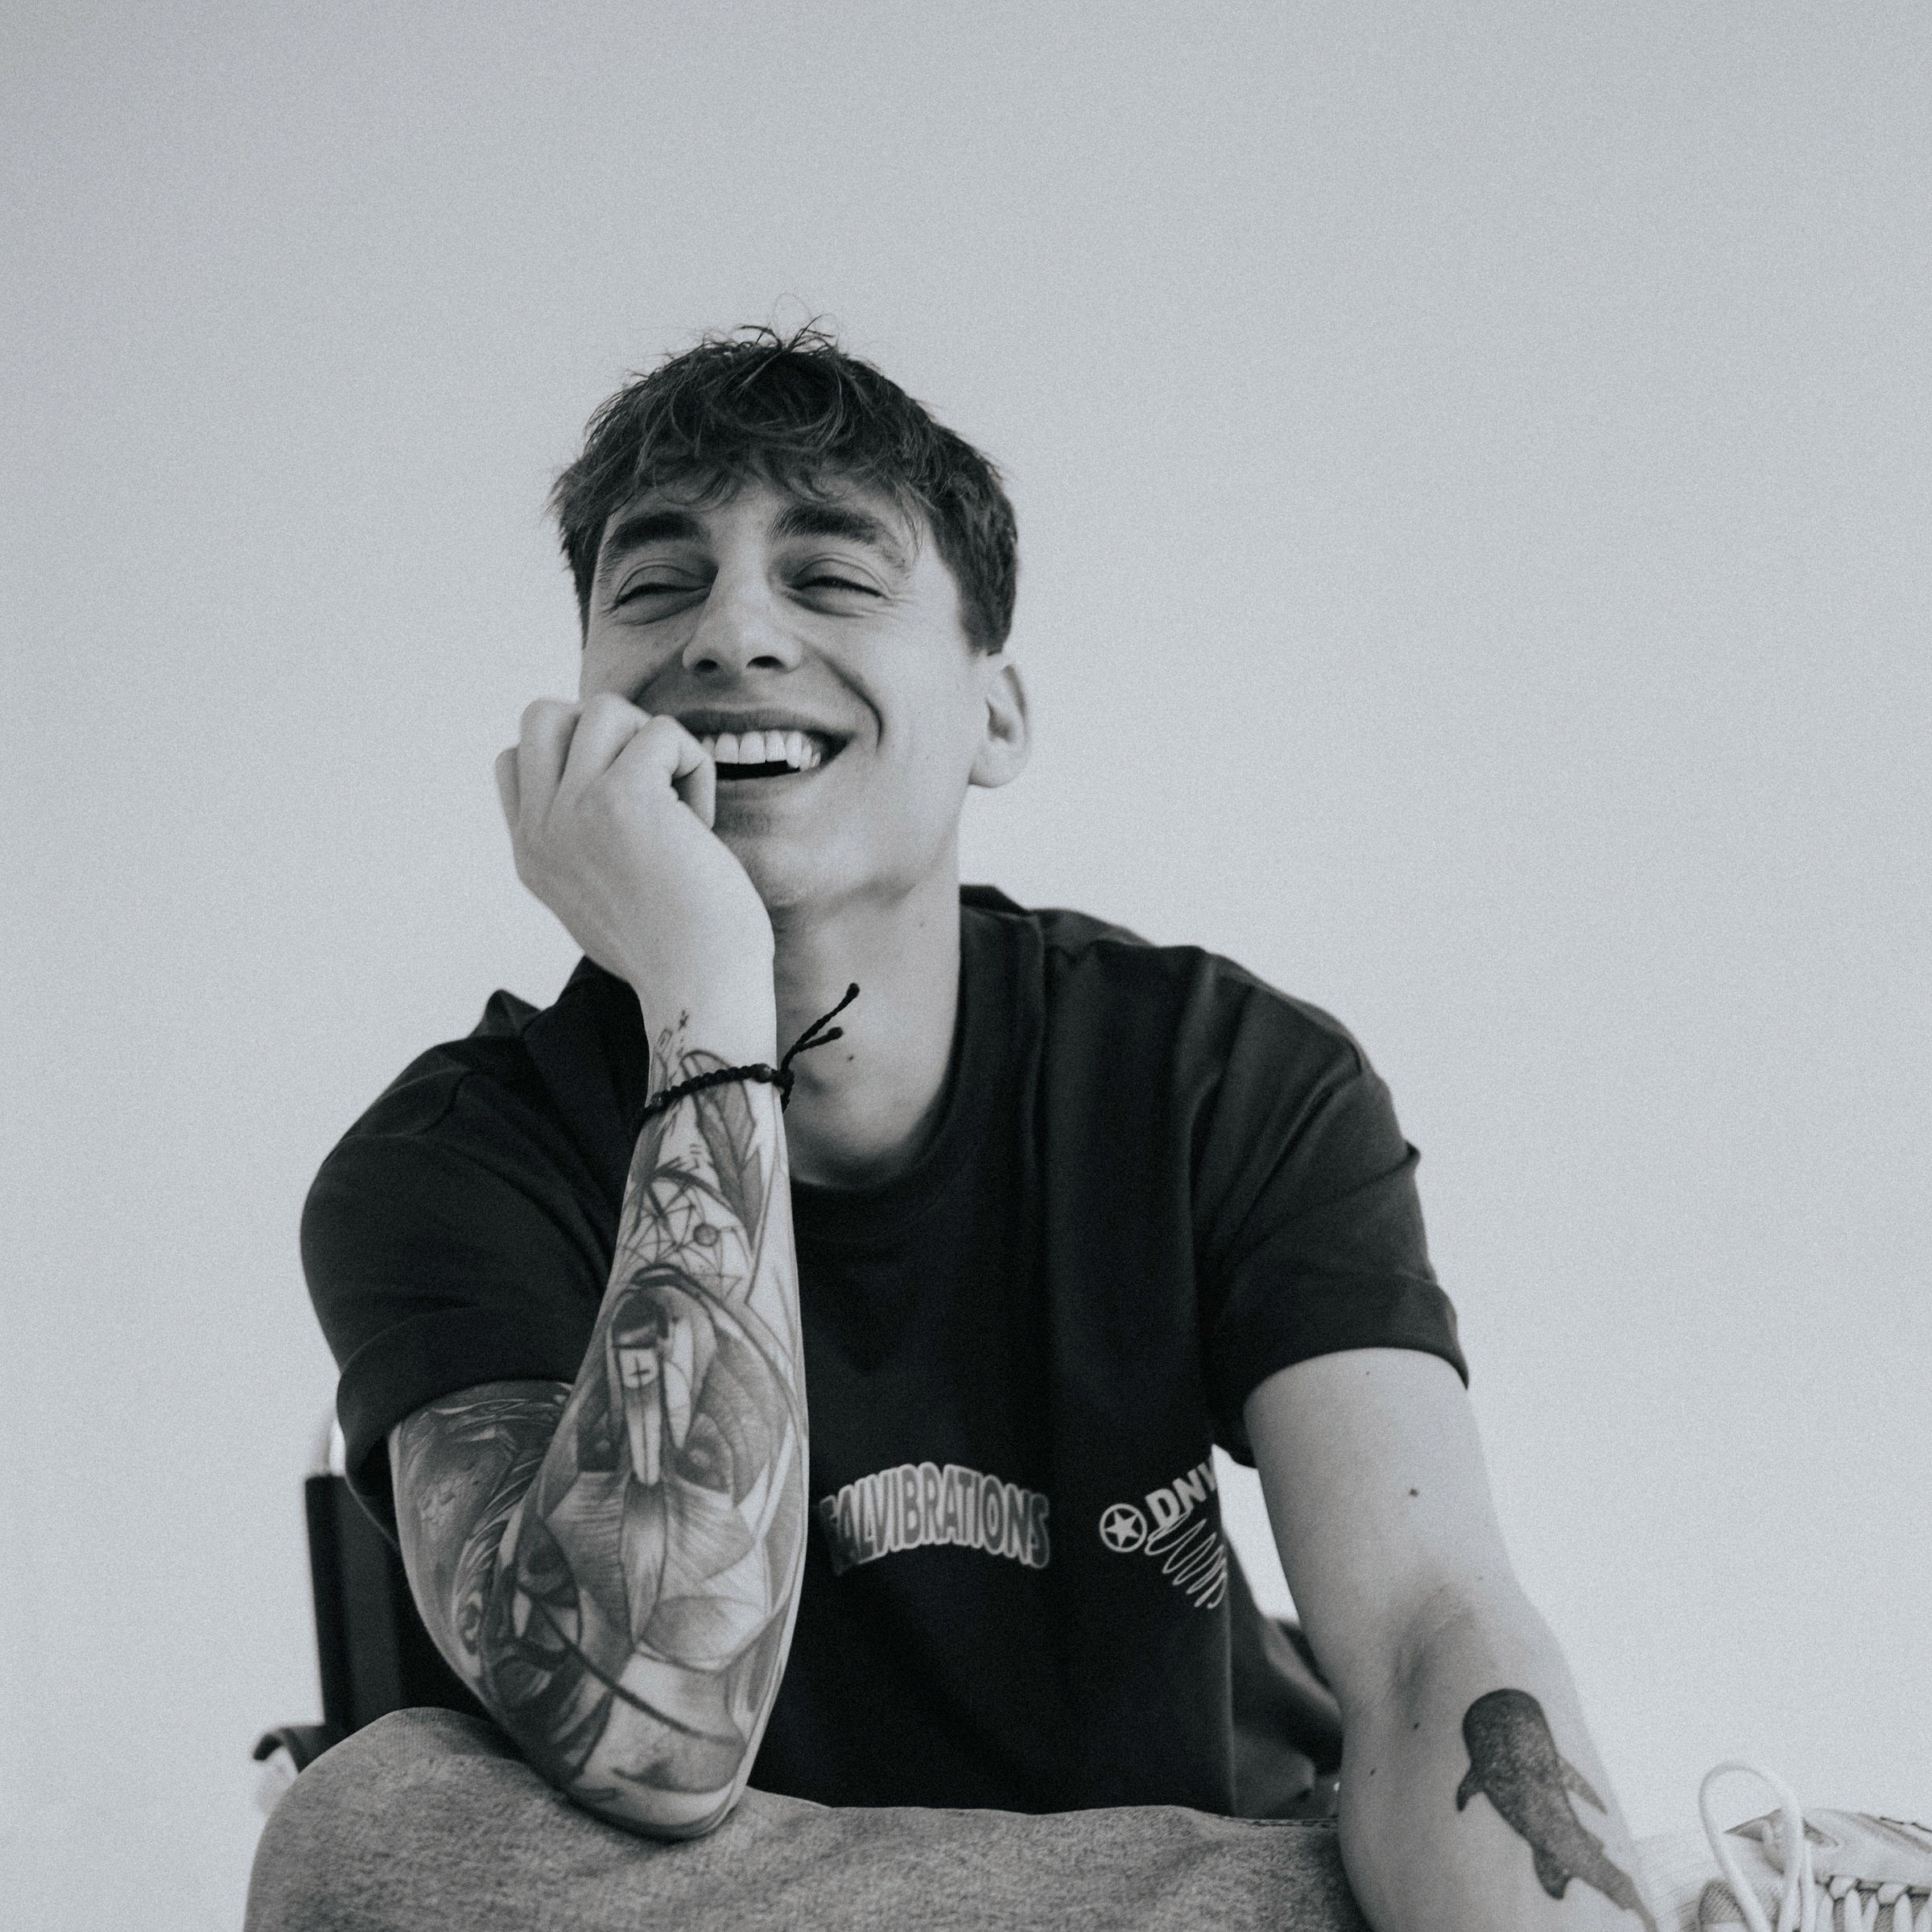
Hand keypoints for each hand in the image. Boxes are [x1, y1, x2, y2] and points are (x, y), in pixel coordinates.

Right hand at [495, 695, 775, 1062]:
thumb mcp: (600, 894)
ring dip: (654, 742)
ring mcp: (572, 811)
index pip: (515, 758)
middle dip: (606, 730)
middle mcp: (540, 831)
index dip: (574, 758)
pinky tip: (702, 822)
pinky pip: (661, 733)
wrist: (701, 987)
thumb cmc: (677, 948)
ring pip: (603, 709)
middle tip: (648, 782)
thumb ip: (582, 841)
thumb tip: (603, 780)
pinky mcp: (621, 798)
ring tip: (679, 802)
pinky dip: (694, 765)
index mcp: (531, 853)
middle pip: (542, 714)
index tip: (624, 805)